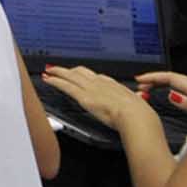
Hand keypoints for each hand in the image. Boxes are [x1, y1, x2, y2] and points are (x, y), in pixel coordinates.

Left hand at [39, 63, 155, 134]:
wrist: (135, 116)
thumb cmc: (139, 113)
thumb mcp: (137, 102)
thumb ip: (134, 99)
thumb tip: (138, 99)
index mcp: (112, 84)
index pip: (94, 76)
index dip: (85, 75)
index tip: (79, 74)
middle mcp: (100, 82)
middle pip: (80, 72)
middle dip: (68, 70)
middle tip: (58, 69)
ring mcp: (90, 88)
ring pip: (70, 76)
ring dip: (57, 72)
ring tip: (49, 71)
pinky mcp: (83, 97)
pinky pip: (65, 86)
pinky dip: (54, 81)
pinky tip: (48, 80)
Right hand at [134, 71, 186, 119]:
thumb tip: (171, 95)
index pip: (170, 78)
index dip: (153, 77)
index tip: (139, 80)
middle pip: (172, 78)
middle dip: (154, 79)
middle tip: (140, 86)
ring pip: (176, 82)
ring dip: (161, 84)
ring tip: (149, 89)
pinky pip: (182, 88)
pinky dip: (170, 88)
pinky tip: (169, 95)